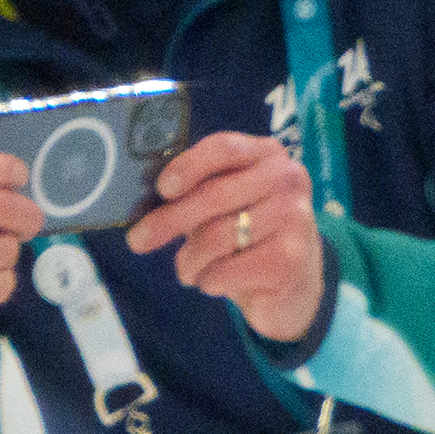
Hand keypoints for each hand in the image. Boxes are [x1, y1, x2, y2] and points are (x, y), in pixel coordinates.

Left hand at [120, 132, 327, 343]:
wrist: (296, 285)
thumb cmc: (250, 236)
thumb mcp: (228, 204)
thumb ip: (200, 189)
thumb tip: (145, 198)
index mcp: (269, 155)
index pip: (224, 148)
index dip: (188, 166)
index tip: (162, 189)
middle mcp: (288, 181)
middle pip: (214, 196)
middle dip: (168, 221)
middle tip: (138, 241)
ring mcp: (294, 219)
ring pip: (216, 236)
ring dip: (189, 260)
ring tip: (186, 271)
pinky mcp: (290, 259)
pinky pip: (227, 269)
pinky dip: (208, 280)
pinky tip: (212, 282)